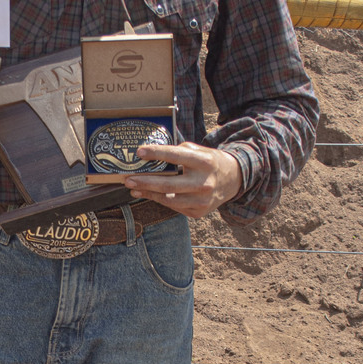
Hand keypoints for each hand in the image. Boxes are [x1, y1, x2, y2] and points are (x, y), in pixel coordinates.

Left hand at [123, 140, 242, 218]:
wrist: (233, 180)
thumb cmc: (210, 162)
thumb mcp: (200, 151)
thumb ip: (180, 151)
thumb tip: (153, 153)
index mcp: (204, 162)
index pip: (176, 156)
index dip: (157, 153)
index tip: (139, 152)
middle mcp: (204, 182)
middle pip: (168, 184)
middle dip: (145, 182)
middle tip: (128, 179)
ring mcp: (202, 200)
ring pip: (169, 199)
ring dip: (148, 194)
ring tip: (134, 188)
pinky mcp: (199, 212)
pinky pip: (174, 207)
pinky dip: (160, 200)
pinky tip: (149, 194)